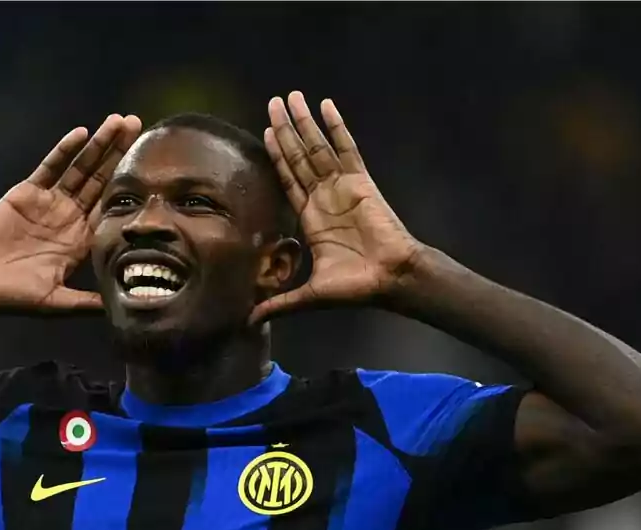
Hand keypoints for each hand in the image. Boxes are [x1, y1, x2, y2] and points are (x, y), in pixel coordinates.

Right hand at [0, 114, 141, 319]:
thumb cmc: (14, 298)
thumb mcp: (56, 302)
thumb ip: (86, 303)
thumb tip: (120, 309)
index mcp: (82, 241)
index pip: (113, 209)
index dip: (133, 189)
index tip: (154, 171)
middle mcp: (70, 218)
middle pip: (102, 180)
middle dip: (121, 154)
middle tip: (140, 127)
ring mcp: (50, 202)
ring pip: (80, 168)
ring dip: (99, 145)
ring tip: (119, 121)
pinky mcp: (27, 192)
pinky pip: (50, 166)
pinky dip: (64, 150)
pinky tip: (82, 134)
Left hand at [250, 92, 422, 323]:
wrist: (389, 279)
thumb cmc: (355, 287)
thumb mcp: (309, 295)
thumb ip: (280, 303)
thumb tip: (250, 321)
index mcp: (311, 218)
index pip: (288, 180)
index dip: (277, 157)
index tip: (266, 133)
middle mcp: (324, 197)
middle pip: (299, 156)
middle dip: (286, 130)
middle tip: (273, 103)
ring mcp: (342, 186)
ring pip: (318, 147)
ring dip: (304, 122)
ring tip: (291, 96)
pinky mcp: (361, 181)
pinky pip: (346, 148)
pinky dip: (335, 127)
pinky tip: (325, 106)